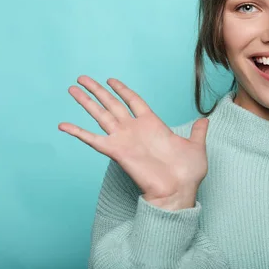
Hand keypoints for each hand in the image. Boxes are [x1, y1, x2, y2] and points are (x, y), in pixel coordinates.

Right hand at [58, 76, 209, 207]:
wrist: (179, 190)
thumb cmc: (188, 172)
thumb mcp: (196, 146)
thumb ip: (198, 132)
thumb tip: (205, 120)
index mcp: (152, 124)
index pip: (133, 100)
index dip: (122, 89)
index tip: (111, 79)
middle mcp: (135, 129)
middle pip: (112, 103)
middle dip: (97, 91)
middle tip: (82, 78)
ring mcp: (124, 139)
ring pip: (101, 115)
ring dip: (86, 102)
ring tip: (72, 89)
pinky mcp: (117, 151)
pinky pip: (93, 140)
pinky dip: (78, 133)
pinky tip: (63, 125)